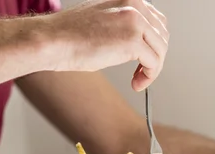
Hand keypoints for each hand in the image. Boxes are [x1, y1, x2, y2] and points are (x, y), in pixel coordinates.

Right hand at [41, 0, 168, 90]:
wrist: (52, 40)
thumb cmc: (68, 35)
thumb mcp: (103, 21)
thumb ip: (123, 26)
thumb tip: (138, 45)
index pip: (156, 21)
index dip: (152, 43)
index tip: (144, 58)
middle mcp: (135, 5)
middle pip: (162, 36)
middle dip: (154, 57)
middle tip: (141, 72)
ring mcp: (136, 22)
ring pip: (161, 50)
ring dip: (152, 69)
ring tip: (138, 80)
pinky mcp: (133, 41)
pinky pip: (154, 63)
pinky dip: (149, 77)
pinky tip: (136, 83)